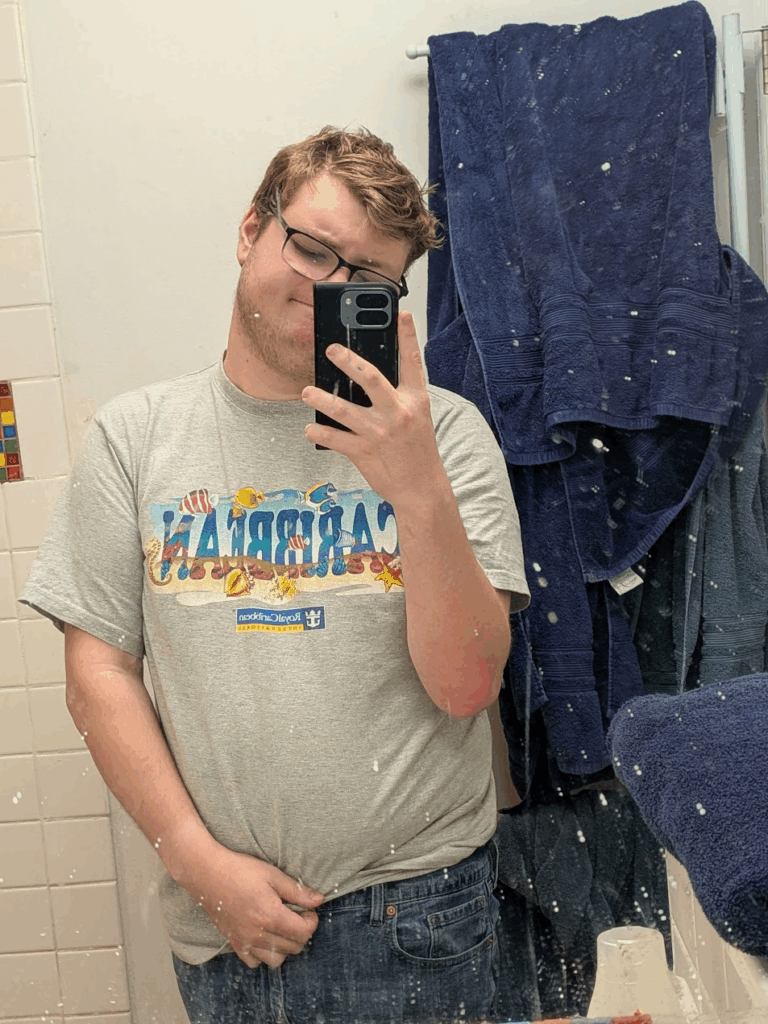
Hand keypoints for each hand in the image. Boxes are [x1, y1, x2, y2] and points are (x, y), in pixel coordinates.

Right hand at [181, 843, 323, 968]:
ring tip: (282, 927)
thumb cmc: (240, 870)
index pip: (303, 933)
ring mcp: (244, 941)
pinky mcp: (233, 943)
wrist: (207, 873)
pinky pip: (254, 962)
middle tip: (297, 914)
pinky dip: (263, 954)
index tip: (308, 909)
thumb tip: (319, 900)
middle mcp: (258, 934)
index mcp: (270, 916)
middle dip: (301, 932)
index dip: (312, 921)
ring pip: (275, 960)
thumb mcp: (272, 875)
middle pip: (293, 947)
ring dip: (285, 947)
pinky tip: (264, 936)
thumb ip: (297, 891)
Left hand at [301, 311, 445, 506]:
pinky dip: (318, 432)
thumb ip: (396, 396)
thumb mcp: (415, 417)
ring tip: (307, 391)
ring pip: (344, 410)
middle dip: (348, 361)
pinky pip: (334, 439)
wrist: (421, 487)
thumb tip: (365, 376)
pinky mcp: (364, 453)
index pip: (412, 363)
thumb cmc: (416, 449)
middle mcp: (398, 413)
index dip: (407, 337)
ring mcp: (379, 433)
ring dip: (321, 399)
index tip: (400, 314)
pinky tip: (308, 427)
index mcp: (414, 401)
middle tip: (331, 349)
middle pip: (370, 379)